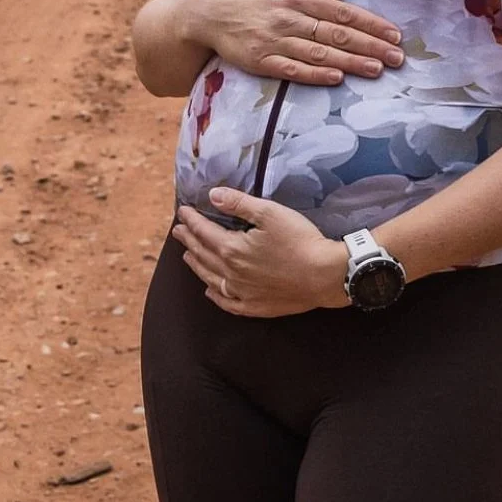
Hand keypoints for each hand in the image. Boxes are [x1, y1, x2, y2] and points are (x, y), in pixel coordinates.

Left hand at [172, 188, 348, 316]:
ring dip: (197, 265)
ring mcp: (242, 292)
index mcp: (232, 249)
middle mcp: (232, 273)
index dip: (192, 220)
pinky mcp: (255, 306)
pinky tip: (210, 290)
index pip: (204, 232)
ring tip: (188, 255)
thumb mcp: (269, 213)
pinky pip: (227, 302)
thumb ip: (238, 204)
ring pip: (211, 278)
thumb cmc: (299, 239)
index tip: (182, 212)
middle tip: (178, 231)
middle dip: (189, 240)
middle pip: (204, 254)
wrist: (324, 275)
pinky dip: (215, 295)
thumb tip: (213, 195)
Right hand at [179, 0, 402, 86]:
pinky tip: (336, 77)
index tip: (395, 34)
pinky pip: (292, 70)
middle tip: (398, 57)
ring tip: (377, 70)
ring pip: (319, 53)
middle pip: (337, 34)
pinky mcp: (261, 61)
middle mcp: (288, 18)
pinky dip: (315, 74)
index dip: (371, 24)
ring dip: (351, 62)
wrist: (207, 11)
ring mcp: (275, 41)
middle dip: (371, 46)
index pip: (342, 12)